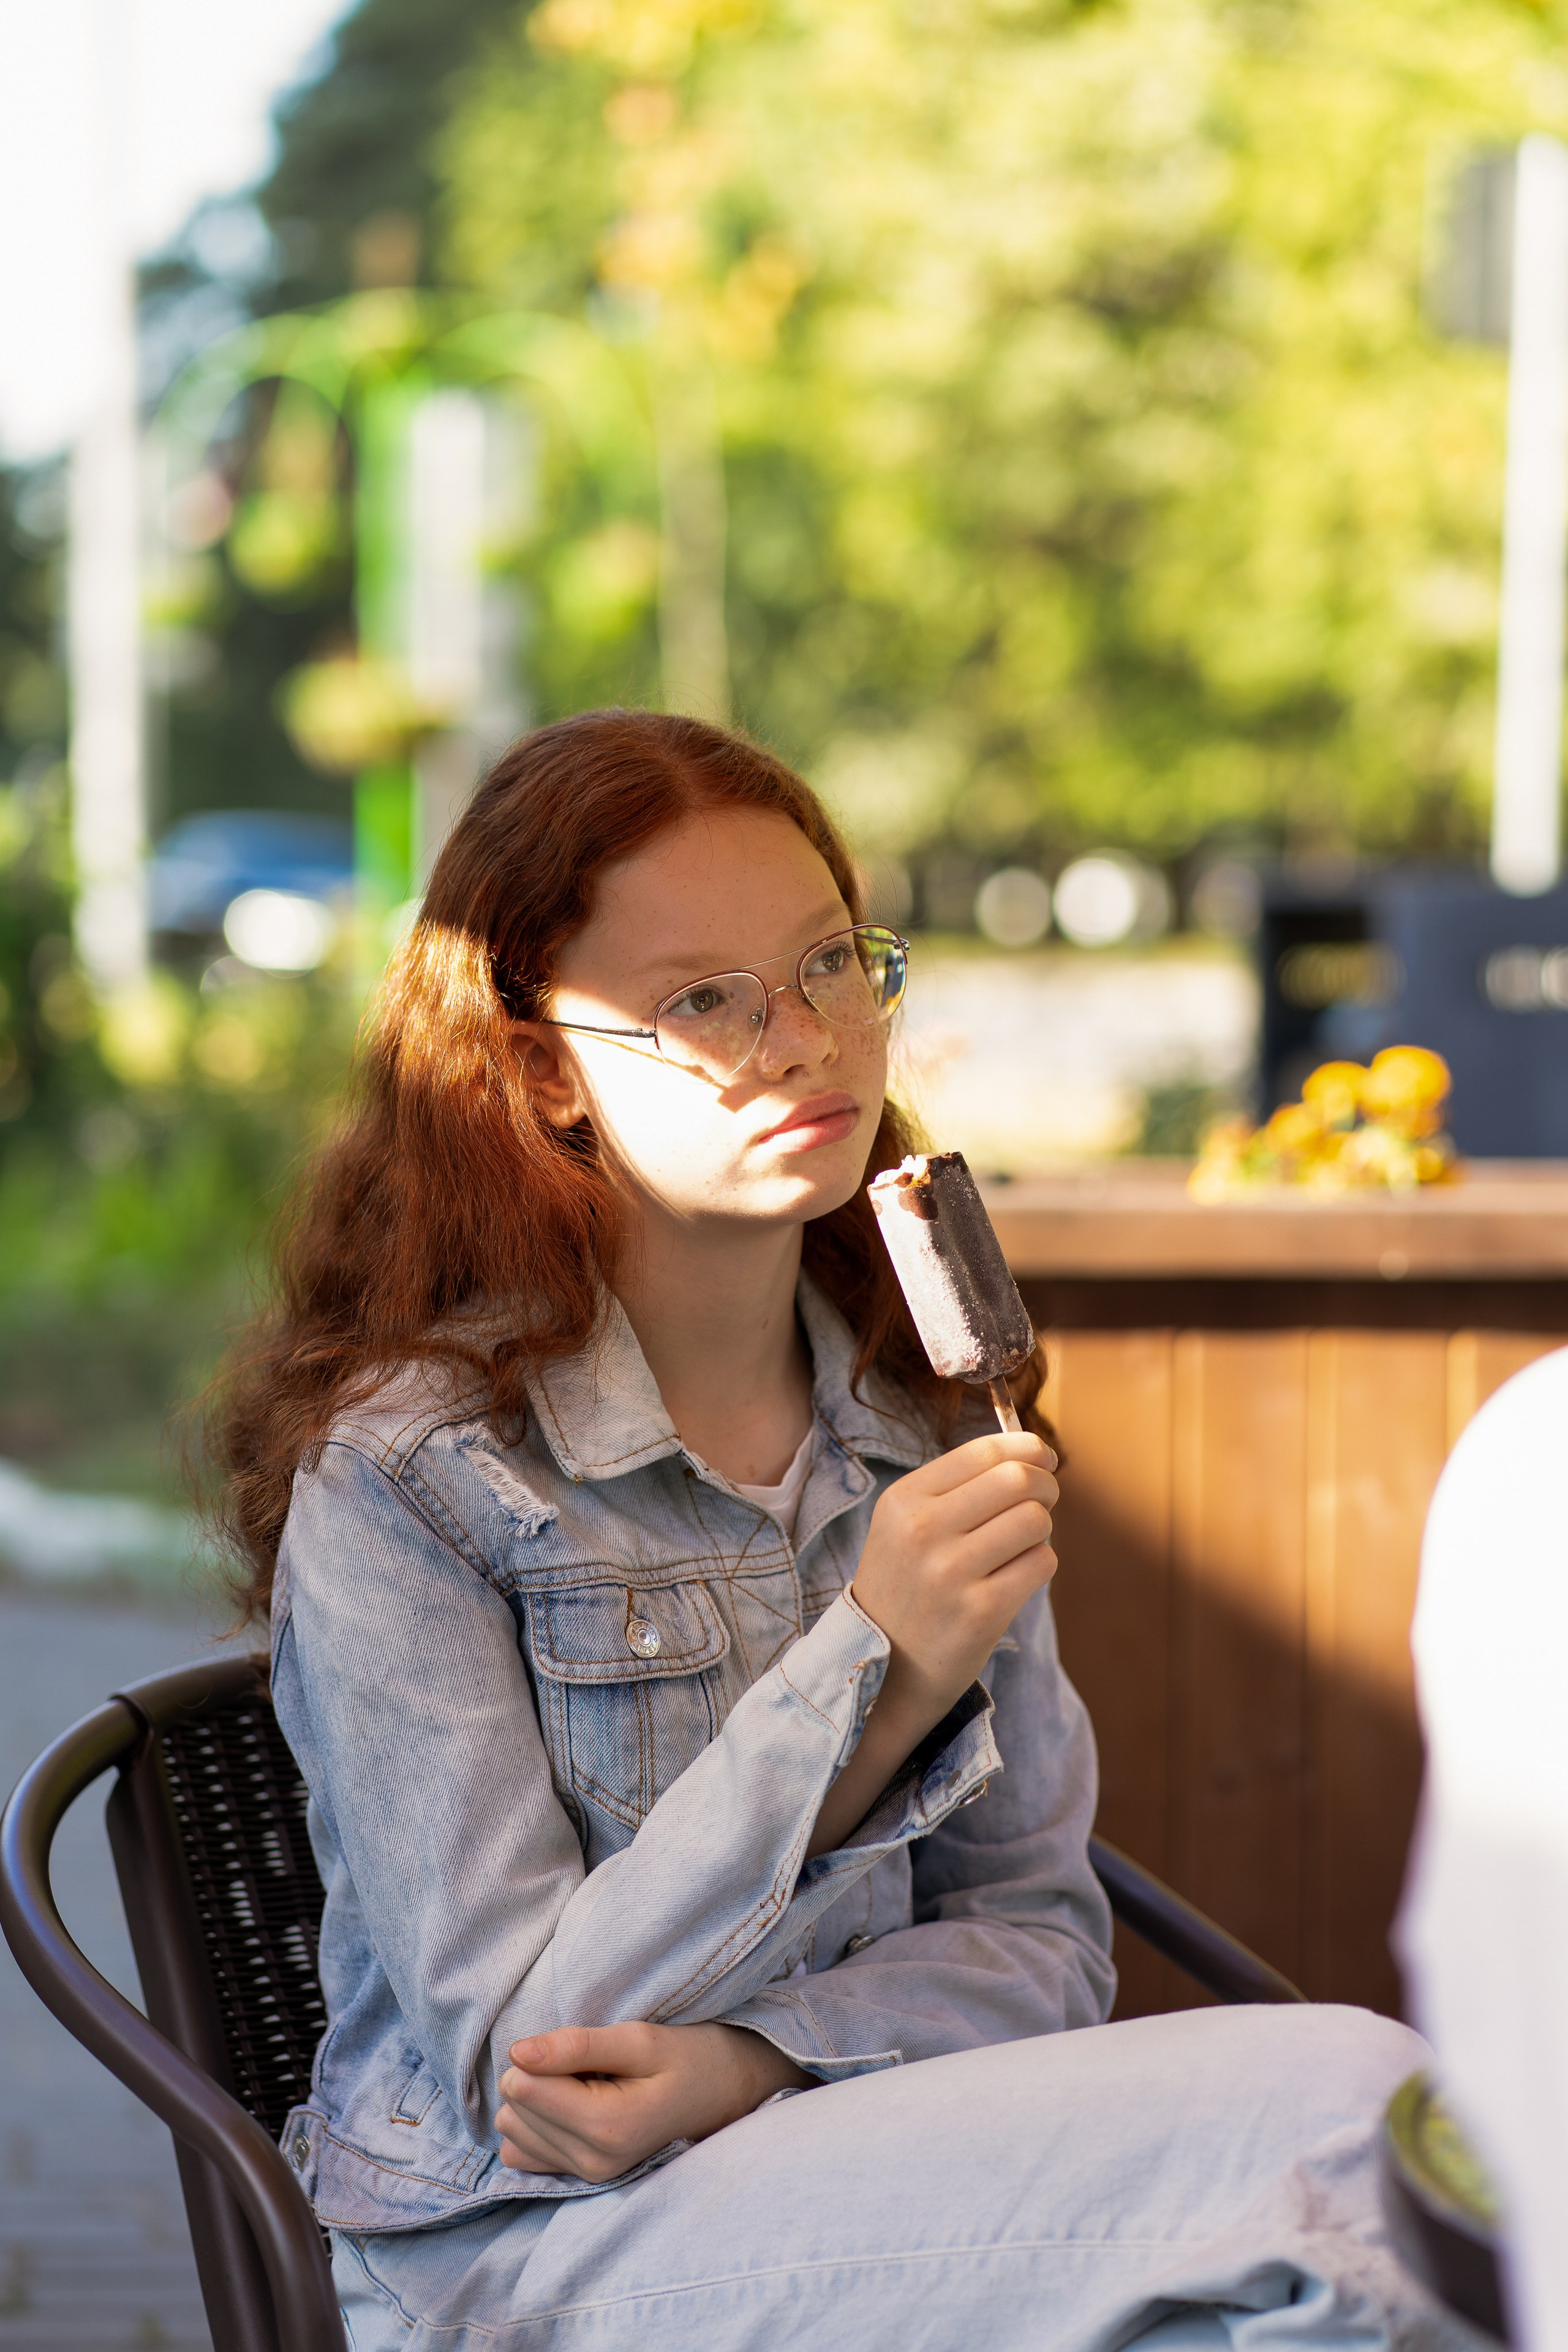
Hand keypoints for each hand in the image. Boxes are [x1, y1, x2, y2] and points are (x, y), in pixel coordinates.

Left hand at [495, 2022, 809, 2180]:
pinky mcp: (579, 2178)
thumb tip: (517, 2053)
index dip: (539, 2053)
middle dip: (538, 2075)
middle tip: (588, 2066)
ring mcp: (586, 2176)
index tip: (580, 2048)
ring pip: (512, 2129)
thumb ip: (576, 2046)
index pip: (523, 2086)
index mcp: (607, 2126)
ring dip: (537, 2098)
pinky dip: (536, 2124)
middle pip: (514, 2107)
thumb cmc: (685, 2057)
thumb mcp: (637, 2038)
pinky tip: (572, 2107)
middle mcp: (592, 2161)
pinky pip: (520, 2153)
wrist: (720, 2093)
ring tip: (585, 2085)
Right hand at [852, 1430, 1057, 1735]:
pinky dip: (1040, 1565)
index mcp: (903, 1500)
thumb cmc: (907, 1587)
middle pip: (1018, 1479)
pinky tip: (1017, 1577)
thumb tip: (1033, 1452)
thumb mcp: (905, 1526)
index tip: (1044, 1458)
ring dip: (1042, 1529)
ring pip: (1036, 1520)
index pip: (984, 1452)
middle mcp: (922, 1530)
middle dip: (1046, 1484)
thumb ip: (958, 1486)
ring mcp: (951, 1572)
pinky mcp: (980, 1611)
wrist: (883, 1671)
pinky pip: (1042, 1563)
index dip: (1028, 1448)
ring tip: (1022, 1544)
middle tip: (1044, 1501)